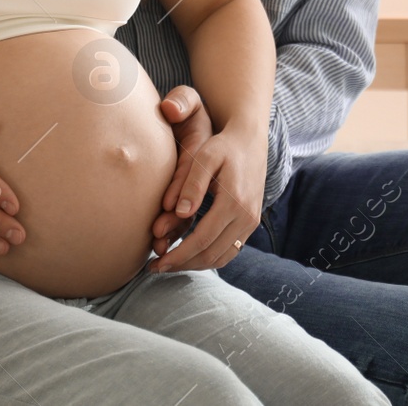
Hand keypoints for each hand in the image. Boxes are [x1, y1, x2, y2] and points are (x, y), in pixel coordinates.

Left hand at [148, 89, 265, 273]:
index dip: (177, 256)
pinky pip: (230, 251)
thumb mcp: (205, 157)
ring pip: (221, 258)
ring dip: (194, 265)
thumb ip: (192, 184)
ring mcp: (251, 222)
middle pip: (211, 255)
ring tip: (169, 264)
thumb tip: (180, 213)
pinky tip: (189, 255)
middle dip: (182, 265)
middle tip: (156, 267)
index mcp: (234, 203)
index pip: (202, 240)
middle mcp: (246, 218)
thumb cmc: (223, 146)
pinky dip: (209, 258)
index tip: (156, 262)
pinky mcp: (251, 223)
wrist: (250, 141)